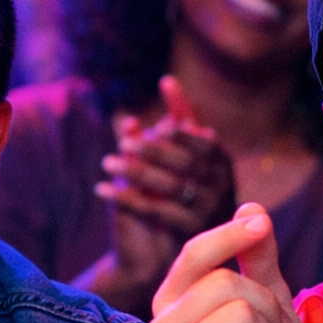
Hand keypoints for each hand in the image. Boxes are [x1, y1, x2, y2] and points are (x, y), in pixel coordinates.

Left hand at [95, 75, 234, 237]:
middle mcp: (220, 186)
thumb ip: (180, 118)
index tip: (160, 127)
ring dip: (135, 173)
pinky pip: (152, 212)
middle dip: (154, 152)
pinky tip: (101, 189)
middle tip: (124, 143)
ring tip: (107, 163)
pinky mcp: (187, 232)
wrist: (192, 242)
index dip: (184, 135)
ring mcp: (205, 211)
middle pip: (185, 165)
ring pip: (168, 188)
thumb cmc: (188, 186)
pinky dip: (124, 198)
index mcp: (222, 163)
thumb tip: (166, 80)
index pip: (205, 144)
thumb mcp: (187, 152)